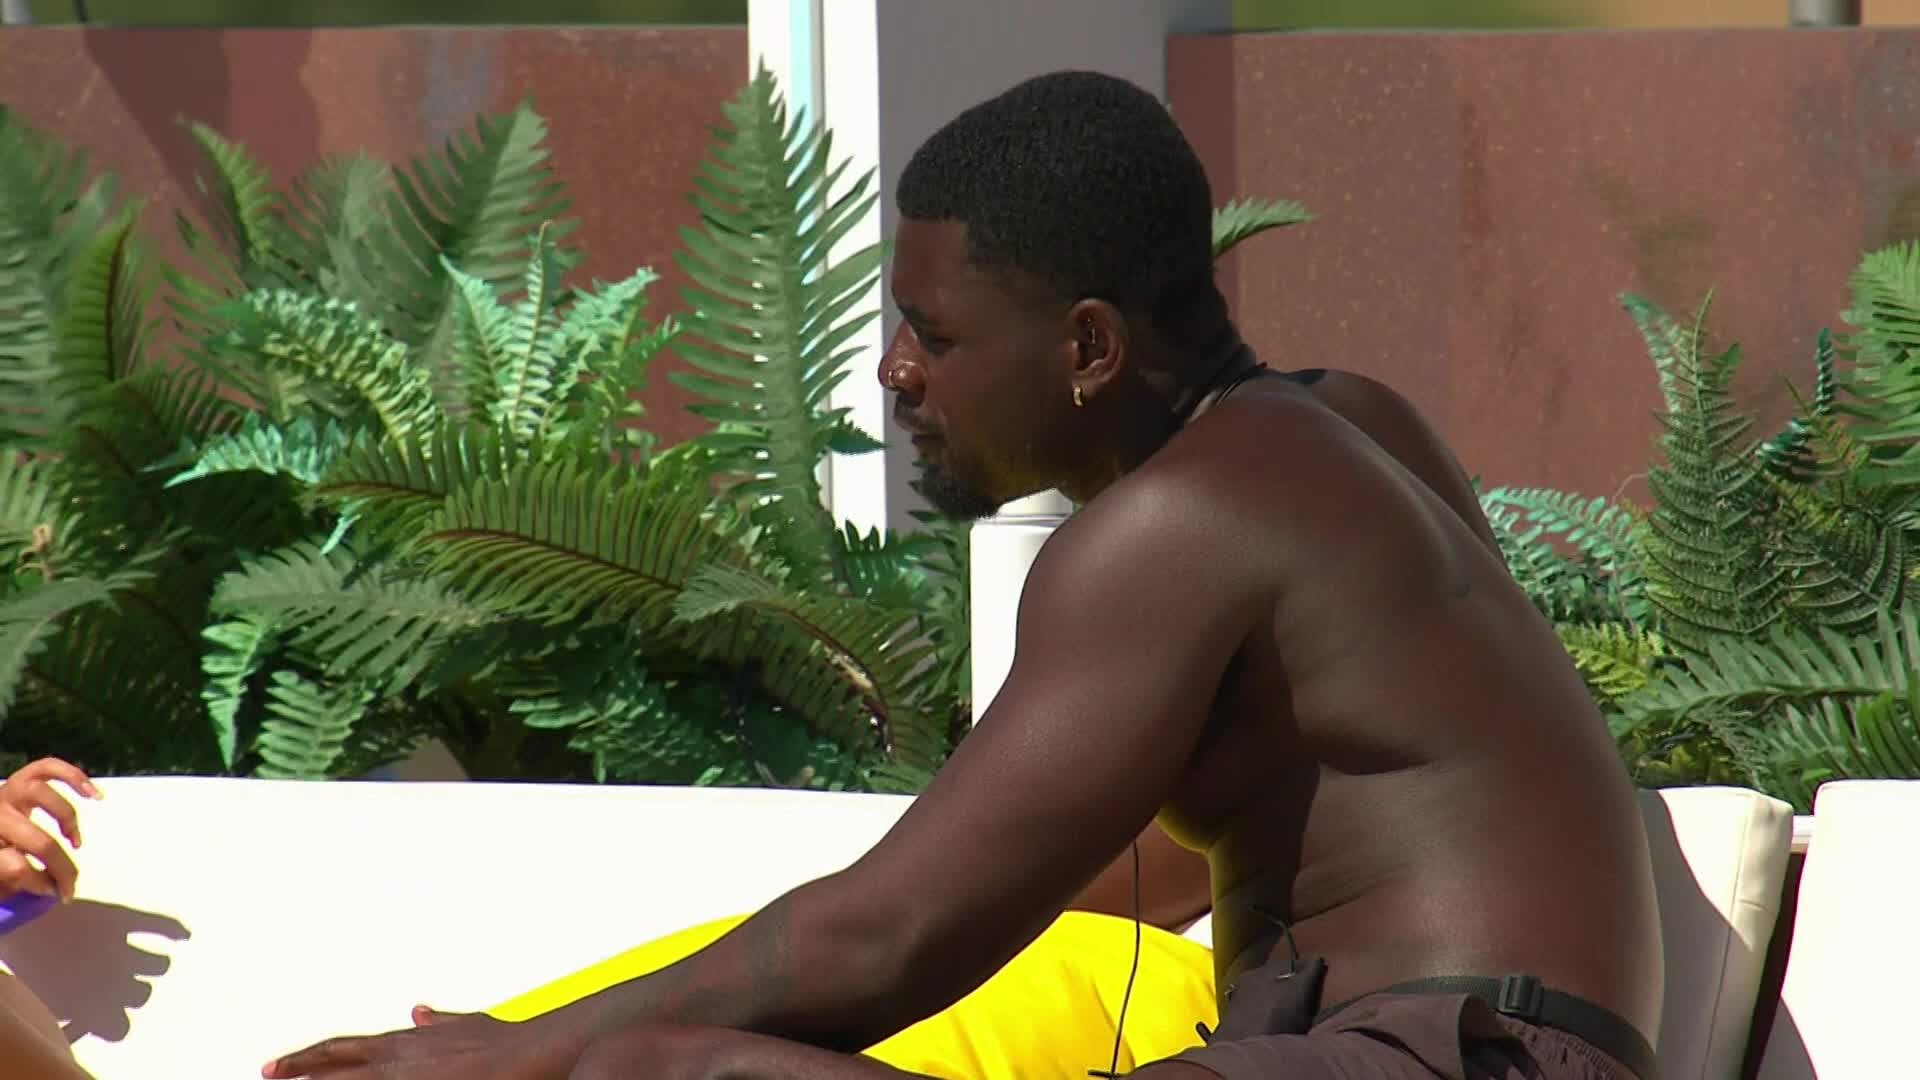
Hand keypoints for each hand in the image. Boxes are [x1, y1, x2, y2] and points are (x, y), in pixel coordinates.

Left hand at [0, 757, 98, 901]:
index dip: (38, 884)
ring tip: (76, 841)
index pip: (18, 867)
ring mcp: (8, 791)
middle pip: (39, 841)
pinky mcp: (22, 777)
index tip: (51, 893)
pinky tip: (94, 794)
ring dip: (67, 820)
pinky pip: (48, 767)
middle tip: (70, 882)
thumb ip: (16, 878)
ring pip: (43, 796)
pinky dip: (74, 777)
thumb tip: (49, 883)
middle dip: (61, 867)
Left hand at [262, 1006, 583, 1079]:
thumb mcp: (465, 1023)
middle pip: (335, 1062)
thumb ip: (439, 1020)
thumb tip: (420, 1011)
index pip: (343, 1046)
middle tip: (265, 1075)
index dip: (310, 1056)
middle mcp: (400, 1057)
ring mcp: (409, 1077)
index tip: (281, 1065)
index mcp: (405, 1041)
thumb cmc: (504, 1041)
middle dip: (298, 1069)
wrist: (532, 1050)